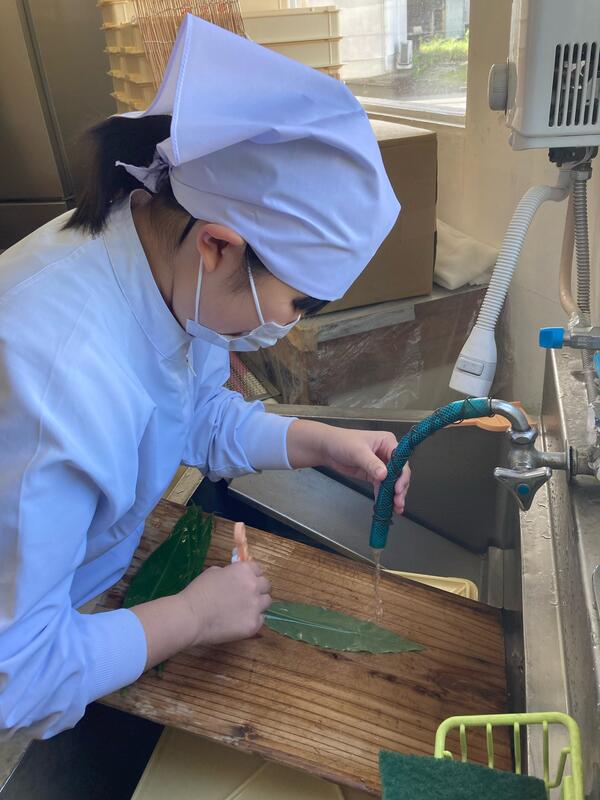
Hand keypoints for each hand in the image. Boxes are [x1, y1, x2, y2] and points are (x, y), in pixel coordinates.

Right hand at [180, 560, 271, 646]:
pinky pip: (260, 620)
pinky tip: (239, 621)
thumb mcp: (213, 572)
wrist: (191, 617)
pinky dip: (252, 620)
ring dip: (258, 604)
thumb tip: (235, 578)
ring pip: (266, 602)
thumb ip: (230, 573)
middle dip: (258, 589)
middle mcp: (254, 586)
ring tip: (243, 610)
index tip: (245, 581)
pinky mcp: (254, 624)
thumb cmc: (198, 592)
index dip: (251, 575)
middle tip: (246, 596)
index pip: (258, 569)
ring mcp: (255, 606)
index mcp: (244, 571)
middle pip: (266, 585)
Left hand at [287, 420, 410, 513]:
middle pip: (399, 473)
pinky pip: (382, 487)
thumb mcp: (358, 452)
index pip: (401, 460)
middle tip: (397, 501)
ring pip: (393, 482)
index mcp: (387, 442)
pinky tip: (386, 506)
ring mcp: (381, 465)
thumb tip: (384, 475)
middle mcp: (387, 453)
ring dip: (394, 495)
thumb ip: (371, 464)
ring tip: (396, 507)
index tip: (397, 488)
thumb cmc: (342, 442)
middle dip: (400, 488)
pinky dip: (384, 496)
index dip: (401, 475)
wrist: (327, 449)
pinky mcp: (373, 475)